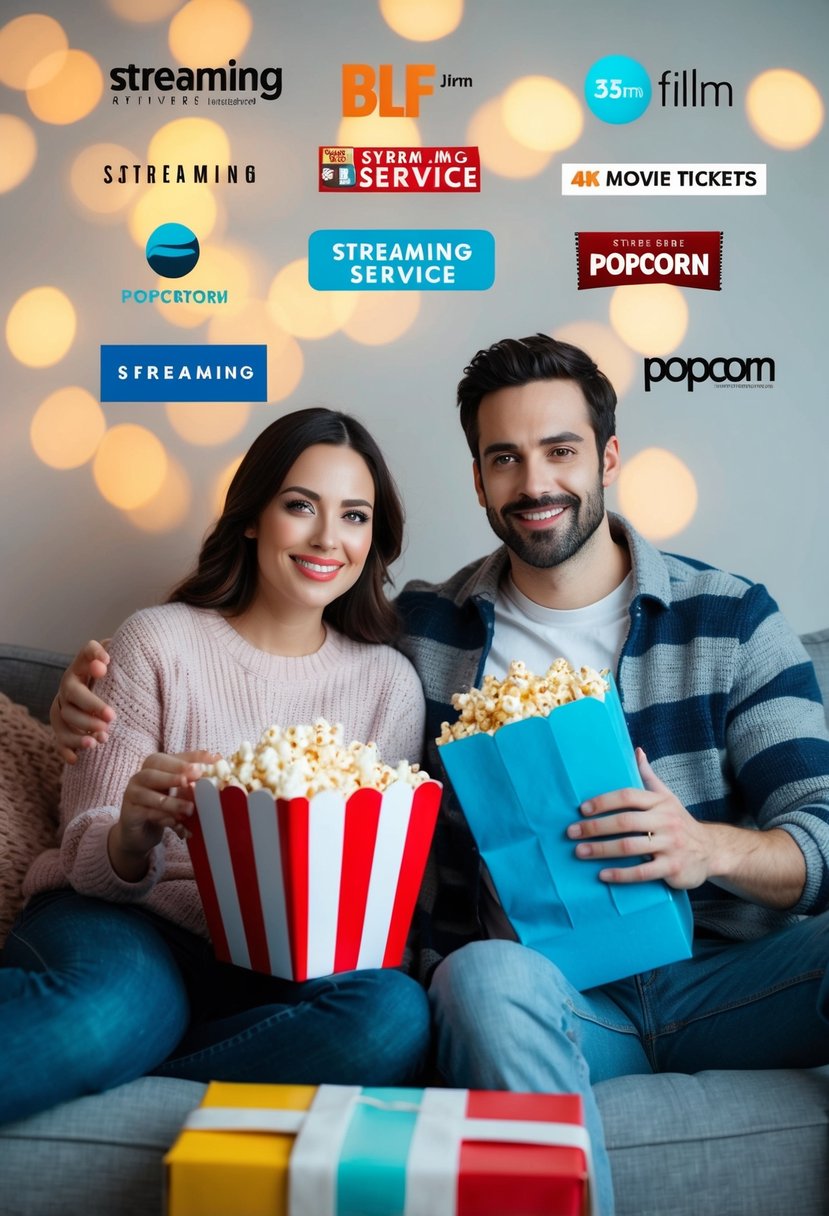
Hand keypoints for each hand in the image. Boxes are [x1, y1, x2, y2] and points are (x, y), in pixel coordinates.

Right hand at [50, 640, 114, 763]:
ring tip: (100, 740)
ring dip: (80, 731)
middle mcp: (69, 685)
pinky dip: (66, 749)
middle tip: (111, 717)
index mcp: (83, 666)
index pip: (85, 654)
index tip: (106, 666)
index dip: (93, 656)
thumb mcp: (119, 662)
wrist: (105, 693)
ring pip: (64, 719)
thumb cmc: (117, 675)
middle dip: (91, 706)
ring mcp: (63, 706)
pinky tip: (76, 758)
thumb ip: (114, 656)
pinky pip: (59, 739)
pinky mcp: (62, 726)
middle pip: (73, 694)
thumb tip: (104, 662)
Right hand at [108, 751, 218, 881]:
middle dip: (176, 771)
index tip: (214, 759)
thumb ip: (192, 781)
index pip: (175, 757)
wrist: (138, 832)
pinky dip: (163, 818)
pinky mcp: (130, 812)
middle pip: (155, 768)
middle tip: (196, 775)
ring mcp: (132, 793)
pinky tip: (176, 823)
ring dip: (172, 801)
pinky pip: (147, 813)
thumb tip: (218, 763)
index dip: (195, 756)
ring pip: (151, 794)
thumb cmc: (162, 807)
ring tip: (190, 808)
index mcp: (155, 766)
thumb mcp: (178, 792)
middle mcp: (141, 775)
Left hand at [565, 748, 714, 888]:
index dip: (604, 801)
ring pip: (630, 846)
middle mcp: (666, 821)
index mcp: (660, 802)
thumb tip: (636, 751)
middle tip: (571, 832)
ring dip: (601, 849)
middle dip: (595, 827)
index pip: (628, 796)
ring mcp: (670, 845)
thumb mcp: (668, 798)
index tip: (582, 809)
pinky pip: (642, 872)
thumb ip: (649, 777)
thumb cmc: (680, 822)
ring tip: (580, 851)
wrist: (711, 851)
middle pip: (625, 821)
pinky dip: (621, 874)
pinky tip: (602, 875)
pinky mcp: (672, 868)